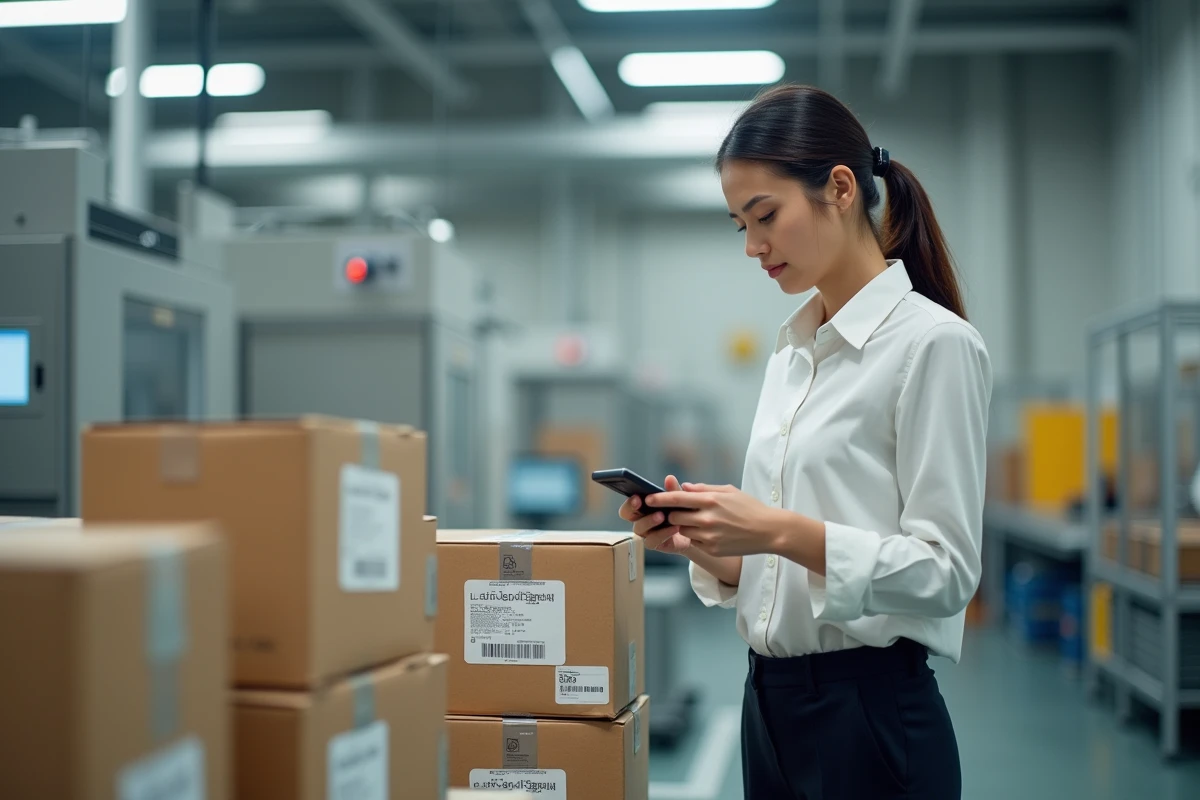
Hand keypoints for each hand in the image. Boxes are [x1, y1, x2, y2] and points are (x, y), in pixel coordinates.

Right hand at [618, 475, 693, 555]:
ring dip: (649, 521)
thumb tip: (670, 478)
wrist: (695, 533)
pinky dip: (663, 534)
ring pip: (639, 529)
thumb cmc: (683, 513)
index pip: (628, 504)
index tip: (637, 496)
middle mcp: (640, 520)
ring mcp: (646, 533)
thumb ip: (674, 490)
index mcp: (642, 507)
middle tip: (641, 503)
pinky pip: (652, 541)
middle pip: (627, 515)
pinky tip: (674, 527)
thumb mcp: (680, 500)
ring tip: (661, 516)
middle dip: (632, 508)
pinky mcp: (656, 544)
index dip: (629, 501)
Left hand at [645, 483, 779, 557]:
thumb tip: (684, 487)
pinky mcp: (713, 549)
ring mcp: (710, 536)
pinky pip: (694, 542)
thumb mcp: (728, 491)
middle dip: (672, 514)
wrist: (769, 531)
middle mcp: (707, 519)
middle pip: (675, 517)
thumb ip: (704, 489)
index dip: (659, 499)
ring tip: (696, 521)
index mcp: (711, 500)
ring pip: (683, 531)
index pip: (677, 498)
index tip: (648, 499)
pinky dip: (696, 536)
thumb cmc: (749, 508)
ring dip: (683, 526)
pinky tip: (708, 532)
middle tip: (675, 511)